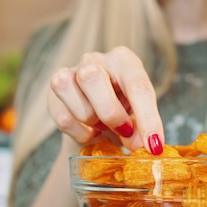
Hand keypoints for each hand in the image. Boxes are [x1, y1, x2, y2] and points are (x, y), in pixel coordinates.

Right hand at [48, 46, 163, 153]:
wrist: (97, 124)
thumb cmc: (123, 112)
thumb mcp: (140, 118)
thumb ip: (143, 129)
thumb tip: (143, 145)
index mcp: (124, 60)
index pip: (137, 84)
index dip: (148, 119)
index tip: (154, 146)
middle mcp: (94, 60)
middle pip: (91, 77)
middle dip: (110, 113)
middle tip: (124, 131)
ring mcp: (69, 74)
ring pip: (69, 90)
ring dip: (91, 119)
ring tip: (103, 127)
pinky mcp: (53, 97)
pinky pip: (62, 117)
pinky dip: (79, 132)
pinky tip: (89, 132)